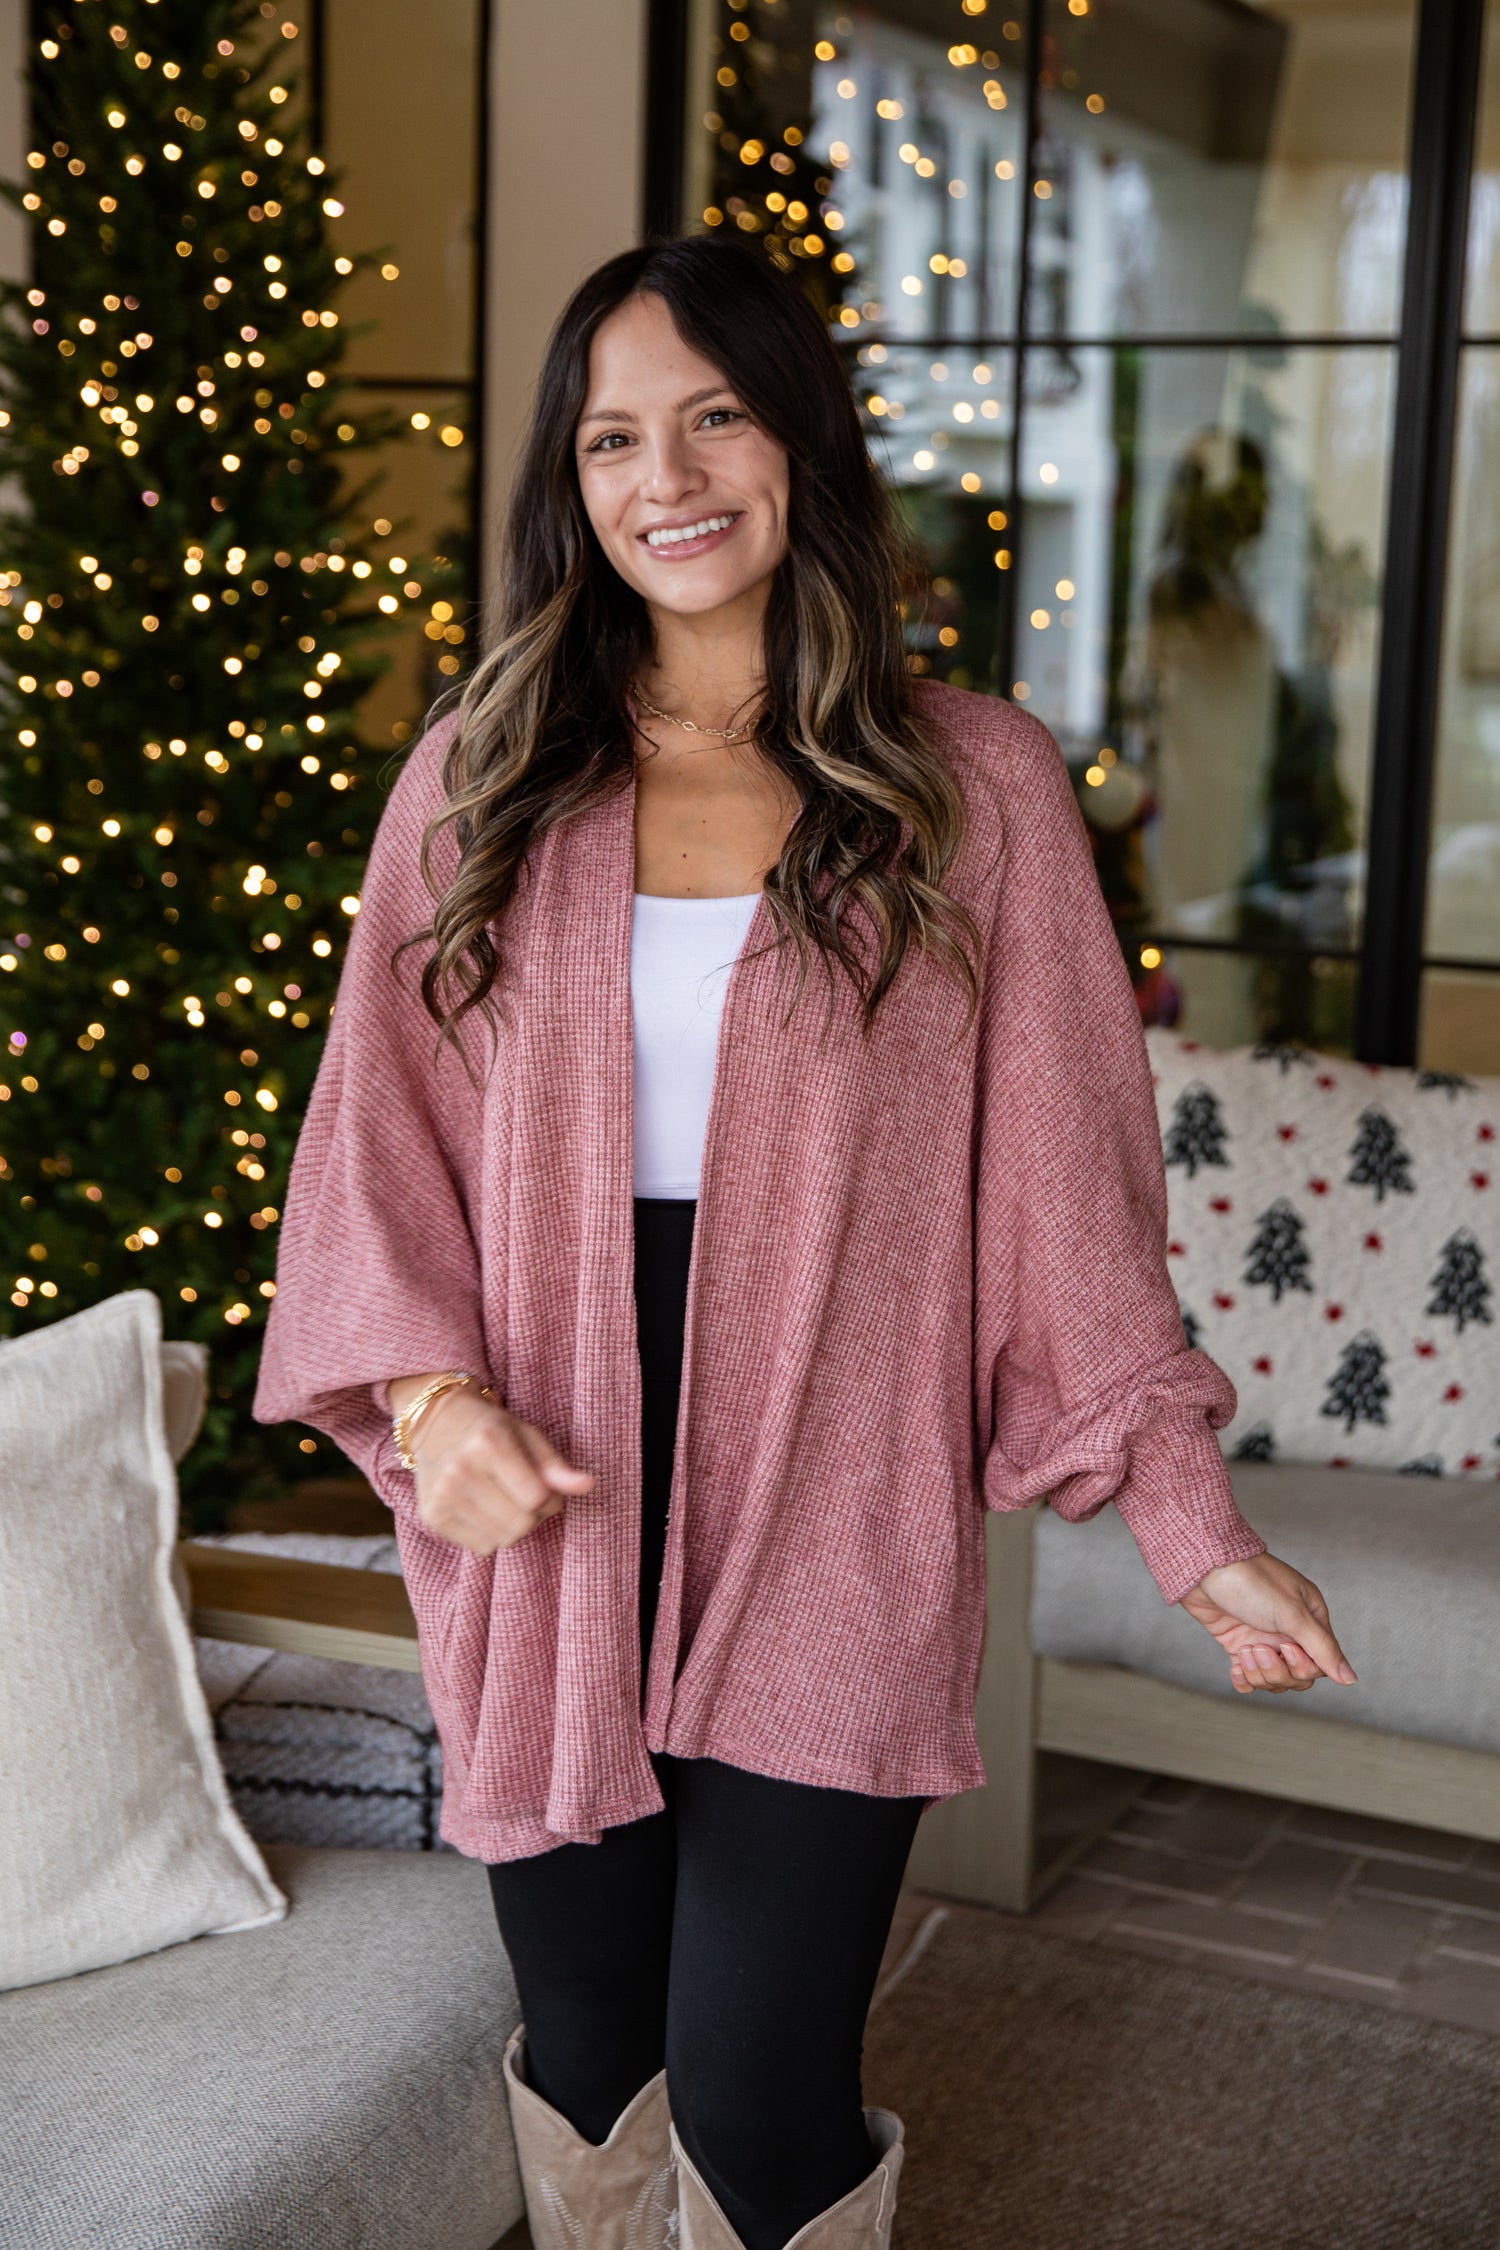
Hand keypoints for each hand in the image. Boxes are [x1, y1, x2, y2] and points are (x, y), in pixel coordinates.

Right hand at [405, 1384, 593, 1554]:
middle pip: (521, 1524)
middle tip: (526, 1495)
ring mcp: (442, 1495)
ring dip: (513, 1527)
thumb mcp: (528, 1436)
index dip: (550, 1497)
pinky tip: (483, 1509)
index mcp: (489, 1443)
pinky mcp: (432, 1516)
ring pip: (503, 1540)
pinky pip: (482, 1548)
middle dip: (534, 1515)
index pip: (537, 1498)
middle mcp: (461, 1470)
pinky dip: (491, 1534)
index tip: (544, 1485)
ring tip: (504, 1501)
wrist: (436, 1424)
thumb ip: (557, 1466)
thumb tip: (589, 1485)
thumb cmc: (491, 1429)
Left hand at [1179, 1553, 1357, 1696]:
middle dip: (1277, 1671)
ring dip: (1258, 1673)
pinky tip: (1236, 1668)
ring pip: (1273, 1679)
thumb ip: (1323, 1649)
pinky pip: (1248, 1677)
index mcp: (1310, 1620)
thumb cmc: (1253, 1582)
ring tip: (1244, 1650)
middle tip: (1256, 1648)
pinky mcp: (1238, 1643)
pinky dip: (1243, 1679)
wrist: (1205, 1567)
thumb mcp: (1293, 1614)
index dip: (1303, 1666)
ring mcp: (1263, 1638)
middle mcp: (1289, 1632)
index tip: (1285, 1646)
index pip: (1320, 1665)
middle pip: (1297, 1677)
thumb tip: (1350, 1680)